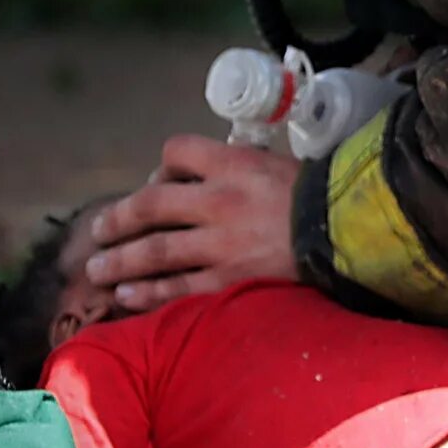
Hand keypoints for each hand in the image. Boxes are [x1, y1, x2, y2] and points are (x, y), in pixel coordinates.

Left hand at [85, 135, 300, 310]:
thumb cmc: (316, 196)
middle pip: (151, 204)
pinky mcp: (231, 279)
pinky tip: (127, 296)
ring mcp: (223, 243)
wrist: (350, 232)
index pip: (177, 151)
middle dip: (118, 220)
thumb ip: (233, 170)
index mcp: (233, 163)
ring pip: (157, 250)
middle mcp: (220, 200)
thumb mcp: (273, 164)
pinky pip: (179, 287)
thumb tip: (192, 185)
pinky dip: (149, 292)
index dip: (158, 167)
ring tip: (98, 269)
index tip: (153, 184)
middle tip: (97, 232)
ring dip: (122, 261)